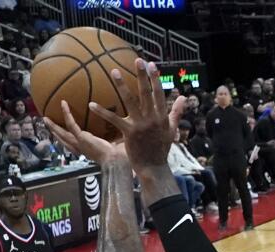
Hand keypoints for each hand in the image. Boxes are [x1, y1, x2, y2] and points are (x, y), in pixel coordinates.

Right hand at [44, 100, 125, 164]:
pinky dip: (67, 113)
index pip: (74, 145)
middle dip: (56, 133)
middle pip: (64, 140)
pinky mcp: (82, 138)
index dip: (68, 139)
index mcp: (87, 150)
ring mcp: (80, 143)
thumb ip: (116, 137)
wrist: (119, 162)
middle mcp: (81, 148)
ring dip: (54, 125)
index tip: (63, 133)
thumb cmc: (121, 157)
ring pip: (63, 132)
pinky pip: (71, 124)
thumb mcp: (116, 145)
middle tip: (48, 125)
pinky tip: (64, 103)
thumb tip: (125, 128)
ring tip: (45, 117)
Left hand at [86, 58, 185, 173]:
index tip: (151, 65)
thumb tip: (183, 98)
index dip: (155, 79)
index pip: (159, 94)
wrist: (153, 167)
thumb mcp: (172, 129)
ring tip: (114, 71)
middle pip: (146, 93)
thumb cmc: (161, 149)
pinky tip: (91, 104)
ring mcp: (140, 125)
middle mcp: (152, 118)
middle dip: (142, 76)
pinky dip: (102, 112)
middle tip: (138, 60)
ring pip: (130, 101)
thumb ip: (176, 112)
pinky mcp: (129, 133)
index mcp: (162, 117)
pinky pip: (114, 120)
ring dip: (121, 85)